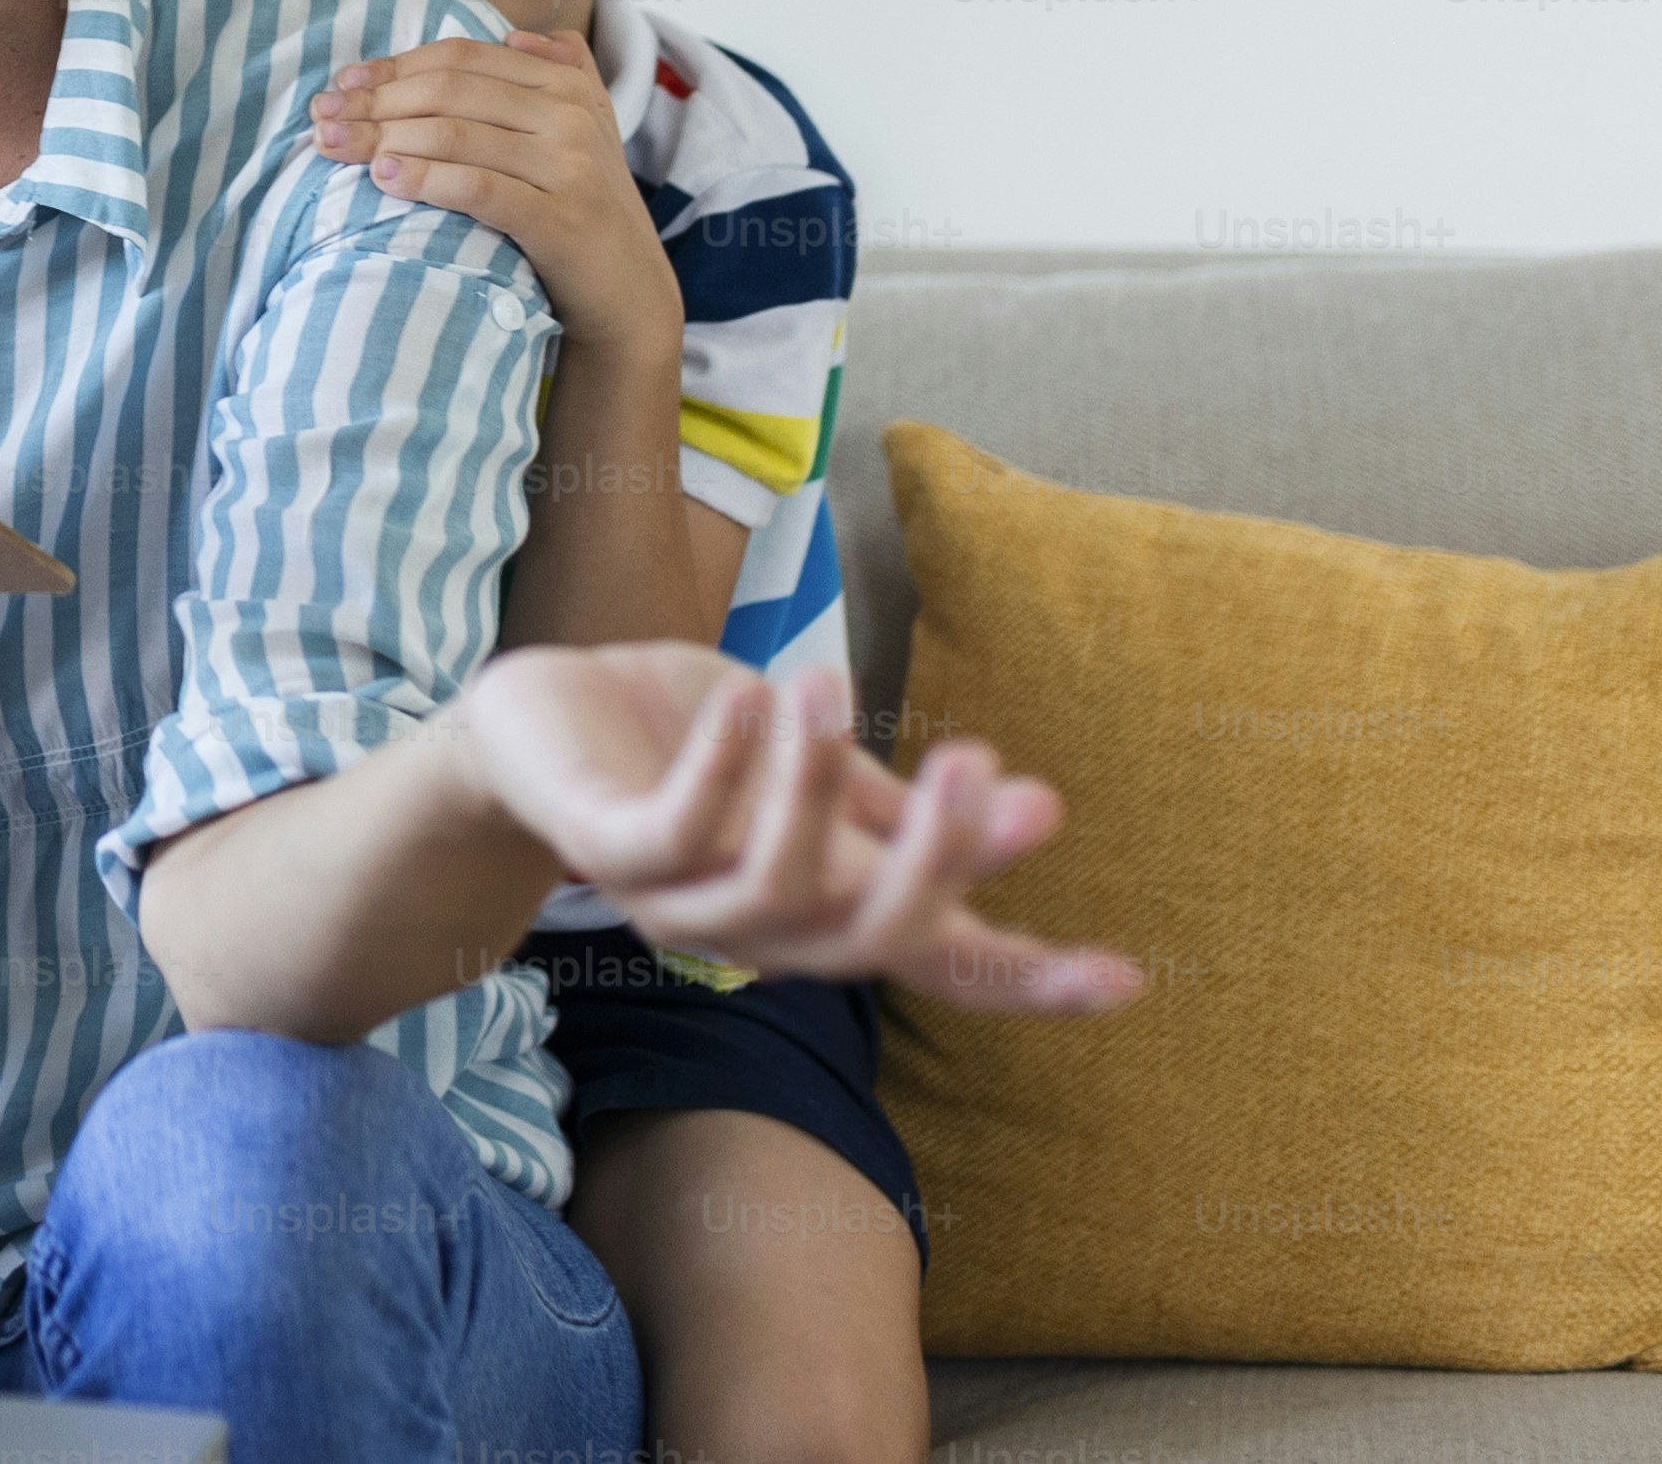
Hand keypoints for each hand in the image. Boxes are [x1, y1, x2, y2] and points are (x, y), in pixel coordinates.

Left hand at [312, 31, 683, 361]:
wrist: (629, 293)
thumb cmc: (583, 210)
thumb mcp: (583, 132)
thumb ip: (559, 74)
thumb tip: (513, 34)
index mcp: (567, 84)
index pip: (463, 59)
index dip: (395, 66)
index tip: (343, 83)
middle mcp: (571, 116)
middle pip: (450, 92)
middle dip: (375, 102)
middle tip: (322, 118)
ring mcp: (569, 166)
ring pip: (456, 134)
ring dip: (383, 137)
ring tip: (334, 146)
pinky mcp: (560, 219)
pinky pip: (478, 187)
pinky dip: (424, 178)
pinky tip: (383, 179)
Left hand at [451, 645, 1140, 1014]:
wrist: (534, 717)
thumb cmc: (688, 740)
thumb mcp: (813, 764)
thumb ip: (897, 805)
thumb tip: (1035, 808)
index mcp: (826, 903)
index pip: (938, 960)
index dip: (1028, 980)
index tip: (1127, 977)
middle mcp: (760, 926)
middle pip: (866, 938)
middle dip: (936, 864)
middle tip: (988, 767)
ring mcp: (676, 900)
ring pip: (767, 892)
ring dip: (810, 789)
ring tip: (828, 682)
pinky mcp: (601, 853)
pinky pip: (665, 836)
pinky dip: (715, 771)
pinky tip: (749, 699)